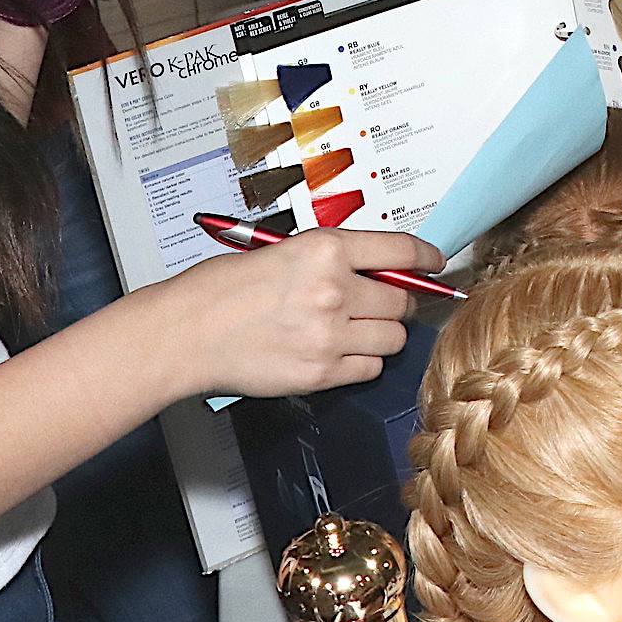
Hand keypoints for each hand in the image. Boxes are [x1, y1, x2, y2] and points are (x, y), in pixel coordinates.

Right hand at [154, 228, 446, 397]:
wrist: (186, 331)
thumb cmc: (222, 289)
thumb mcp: (283, 250)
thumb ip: (334, 258)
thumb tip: (376, 267)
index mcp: (324, 249)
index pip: (400, 250)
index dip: (426, 258)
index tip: (435, 263)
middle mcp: (333, 290)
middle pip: (401, 299)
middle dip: (397, 300)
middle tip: (383, 301)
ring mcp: (329, 335)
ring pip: (392, 338)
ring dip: (381, 333)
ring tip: (354, 328)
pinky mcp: (321, 372)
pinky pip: (369, 369)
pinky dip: (362, 362)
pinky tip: (338, 352)